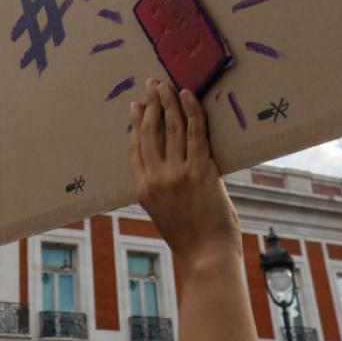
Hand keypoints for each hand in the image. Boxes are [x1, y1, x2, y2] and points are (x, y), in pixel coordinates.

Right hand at [129, 78, 241, 273]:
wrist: (206, 256)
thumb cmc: (190, 238)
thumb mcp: (164, 213)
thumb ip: (161, 189)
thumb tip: (169, 167)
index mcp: (143, 189)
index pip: (135, 147)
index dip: (135, 123)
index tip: (136, 105)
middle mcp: (156, 178)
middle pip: (149, 131)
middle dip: (149, 104)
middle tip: (151, 84)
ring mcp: (177, 173)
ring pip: (171, 127)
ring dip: (168, 101)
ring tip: (166, 85)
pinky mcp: (200, 170)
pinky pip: (195, 132)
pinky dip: (190, 111)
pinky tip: (187, 96)